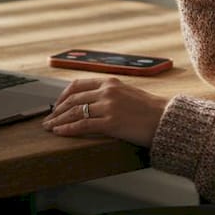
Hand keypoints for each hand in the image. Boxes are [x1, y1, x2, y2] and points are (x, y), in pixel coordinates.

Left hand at [42, 77, 167, 147]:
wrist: (166, 119)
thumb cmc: (150, 109)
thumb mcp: (128, 93)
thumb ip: (110, 94)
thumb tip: (94, 102)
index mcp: (110, 82)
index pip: (78, 84)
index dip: (62, 96)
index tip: (56, 105)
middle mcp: (107, 91)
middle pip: (73, 99)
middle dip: (56, 110)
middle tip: (48, 119)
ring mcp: (108, 106)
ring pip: (74, 112)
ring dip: (58, 120)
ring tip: (49, 127)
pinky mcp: (111, 123)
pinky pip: (82, 125)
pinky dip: (68, 129)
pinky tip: (60, 132)